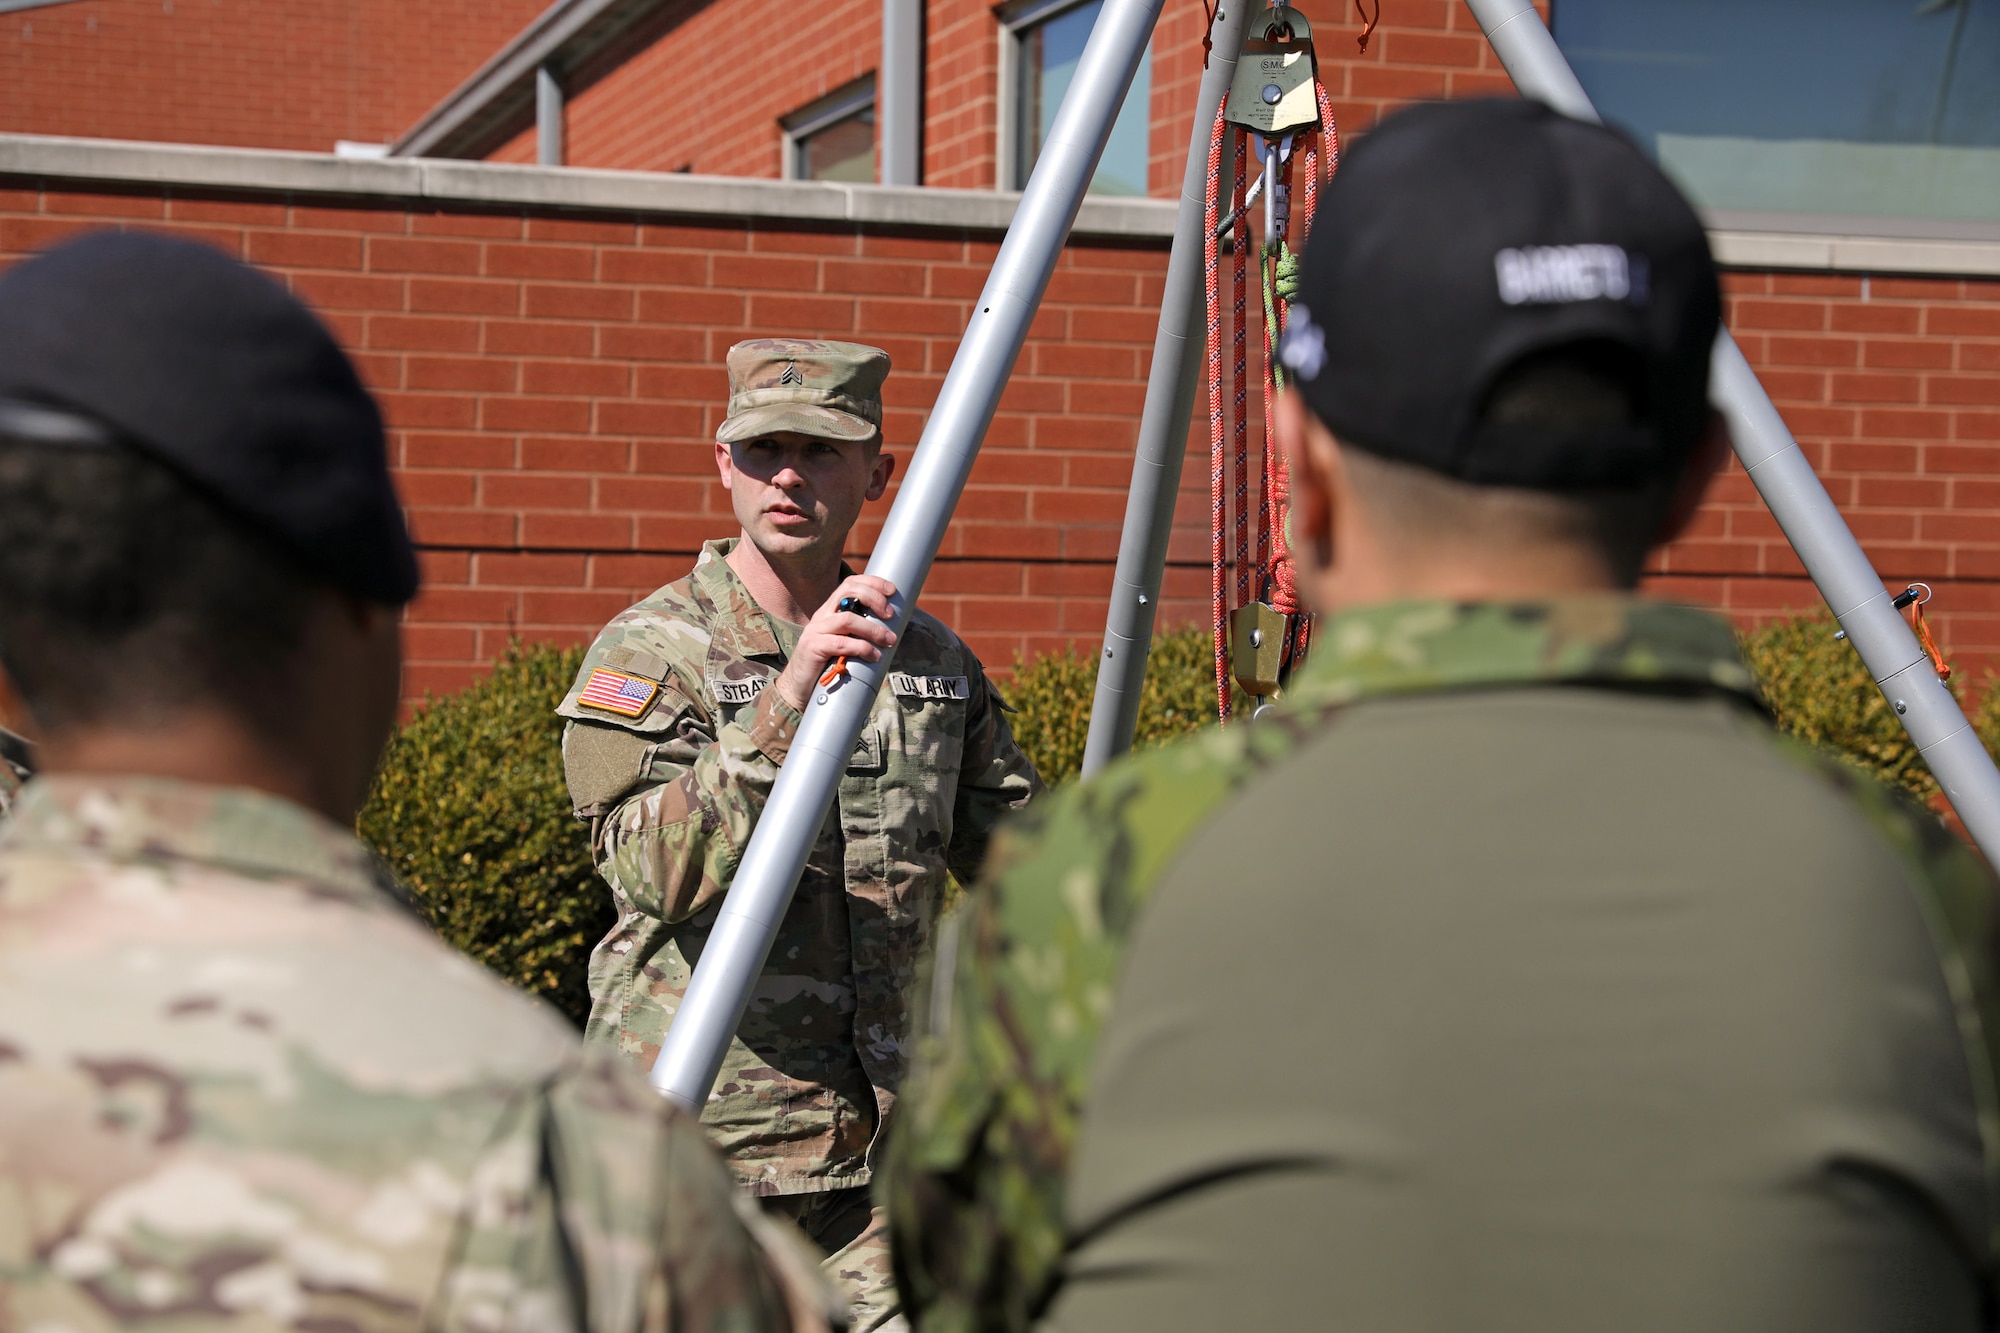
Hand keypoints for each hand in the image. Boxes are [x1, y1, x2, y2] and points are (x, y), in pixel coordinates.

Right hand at [774, 575, 898, 712]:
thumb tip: (892, 632)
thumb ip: (860, 633)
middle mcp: (822, 616)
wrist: (799, 687)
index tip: (891, 590)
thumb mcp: (845, 642)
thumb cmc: (827, 665)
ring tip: (888, 640)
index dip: (872, 582)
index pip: (849, 584)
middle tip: (890, 615)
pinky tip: (873, 656)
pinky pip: (841, 643)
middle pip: (848, 592)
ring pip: (848, 619)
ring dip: (873, 629)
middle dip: (874, 599)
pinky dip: (862, 648)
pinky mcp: (812, 647)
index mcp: (830, 611)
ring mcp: (815, 630)